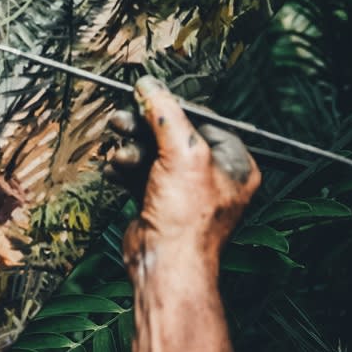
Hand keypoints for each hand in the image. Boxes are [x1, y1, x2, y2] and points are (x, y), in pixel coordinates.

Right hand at [109, 76, 258, 276]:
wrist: (165, 265)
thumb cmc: (187, 221)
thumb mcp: (182, 154)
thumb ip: (166, 113)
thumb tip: (150, 85)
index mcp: (234, 164)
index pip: (202, 120)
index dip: (172, 108)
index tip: (147, 94)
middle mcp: (212, 176)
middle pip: (173, 136)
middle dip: (144, 128)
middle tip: (122, 119)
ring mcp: (185, 191)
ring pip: (153, 154)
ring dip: (132, 149)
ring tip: (120, 152)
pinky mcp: (160, 203)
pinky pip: (141, 174)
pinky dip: (126, 169)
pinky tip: (116, 168)